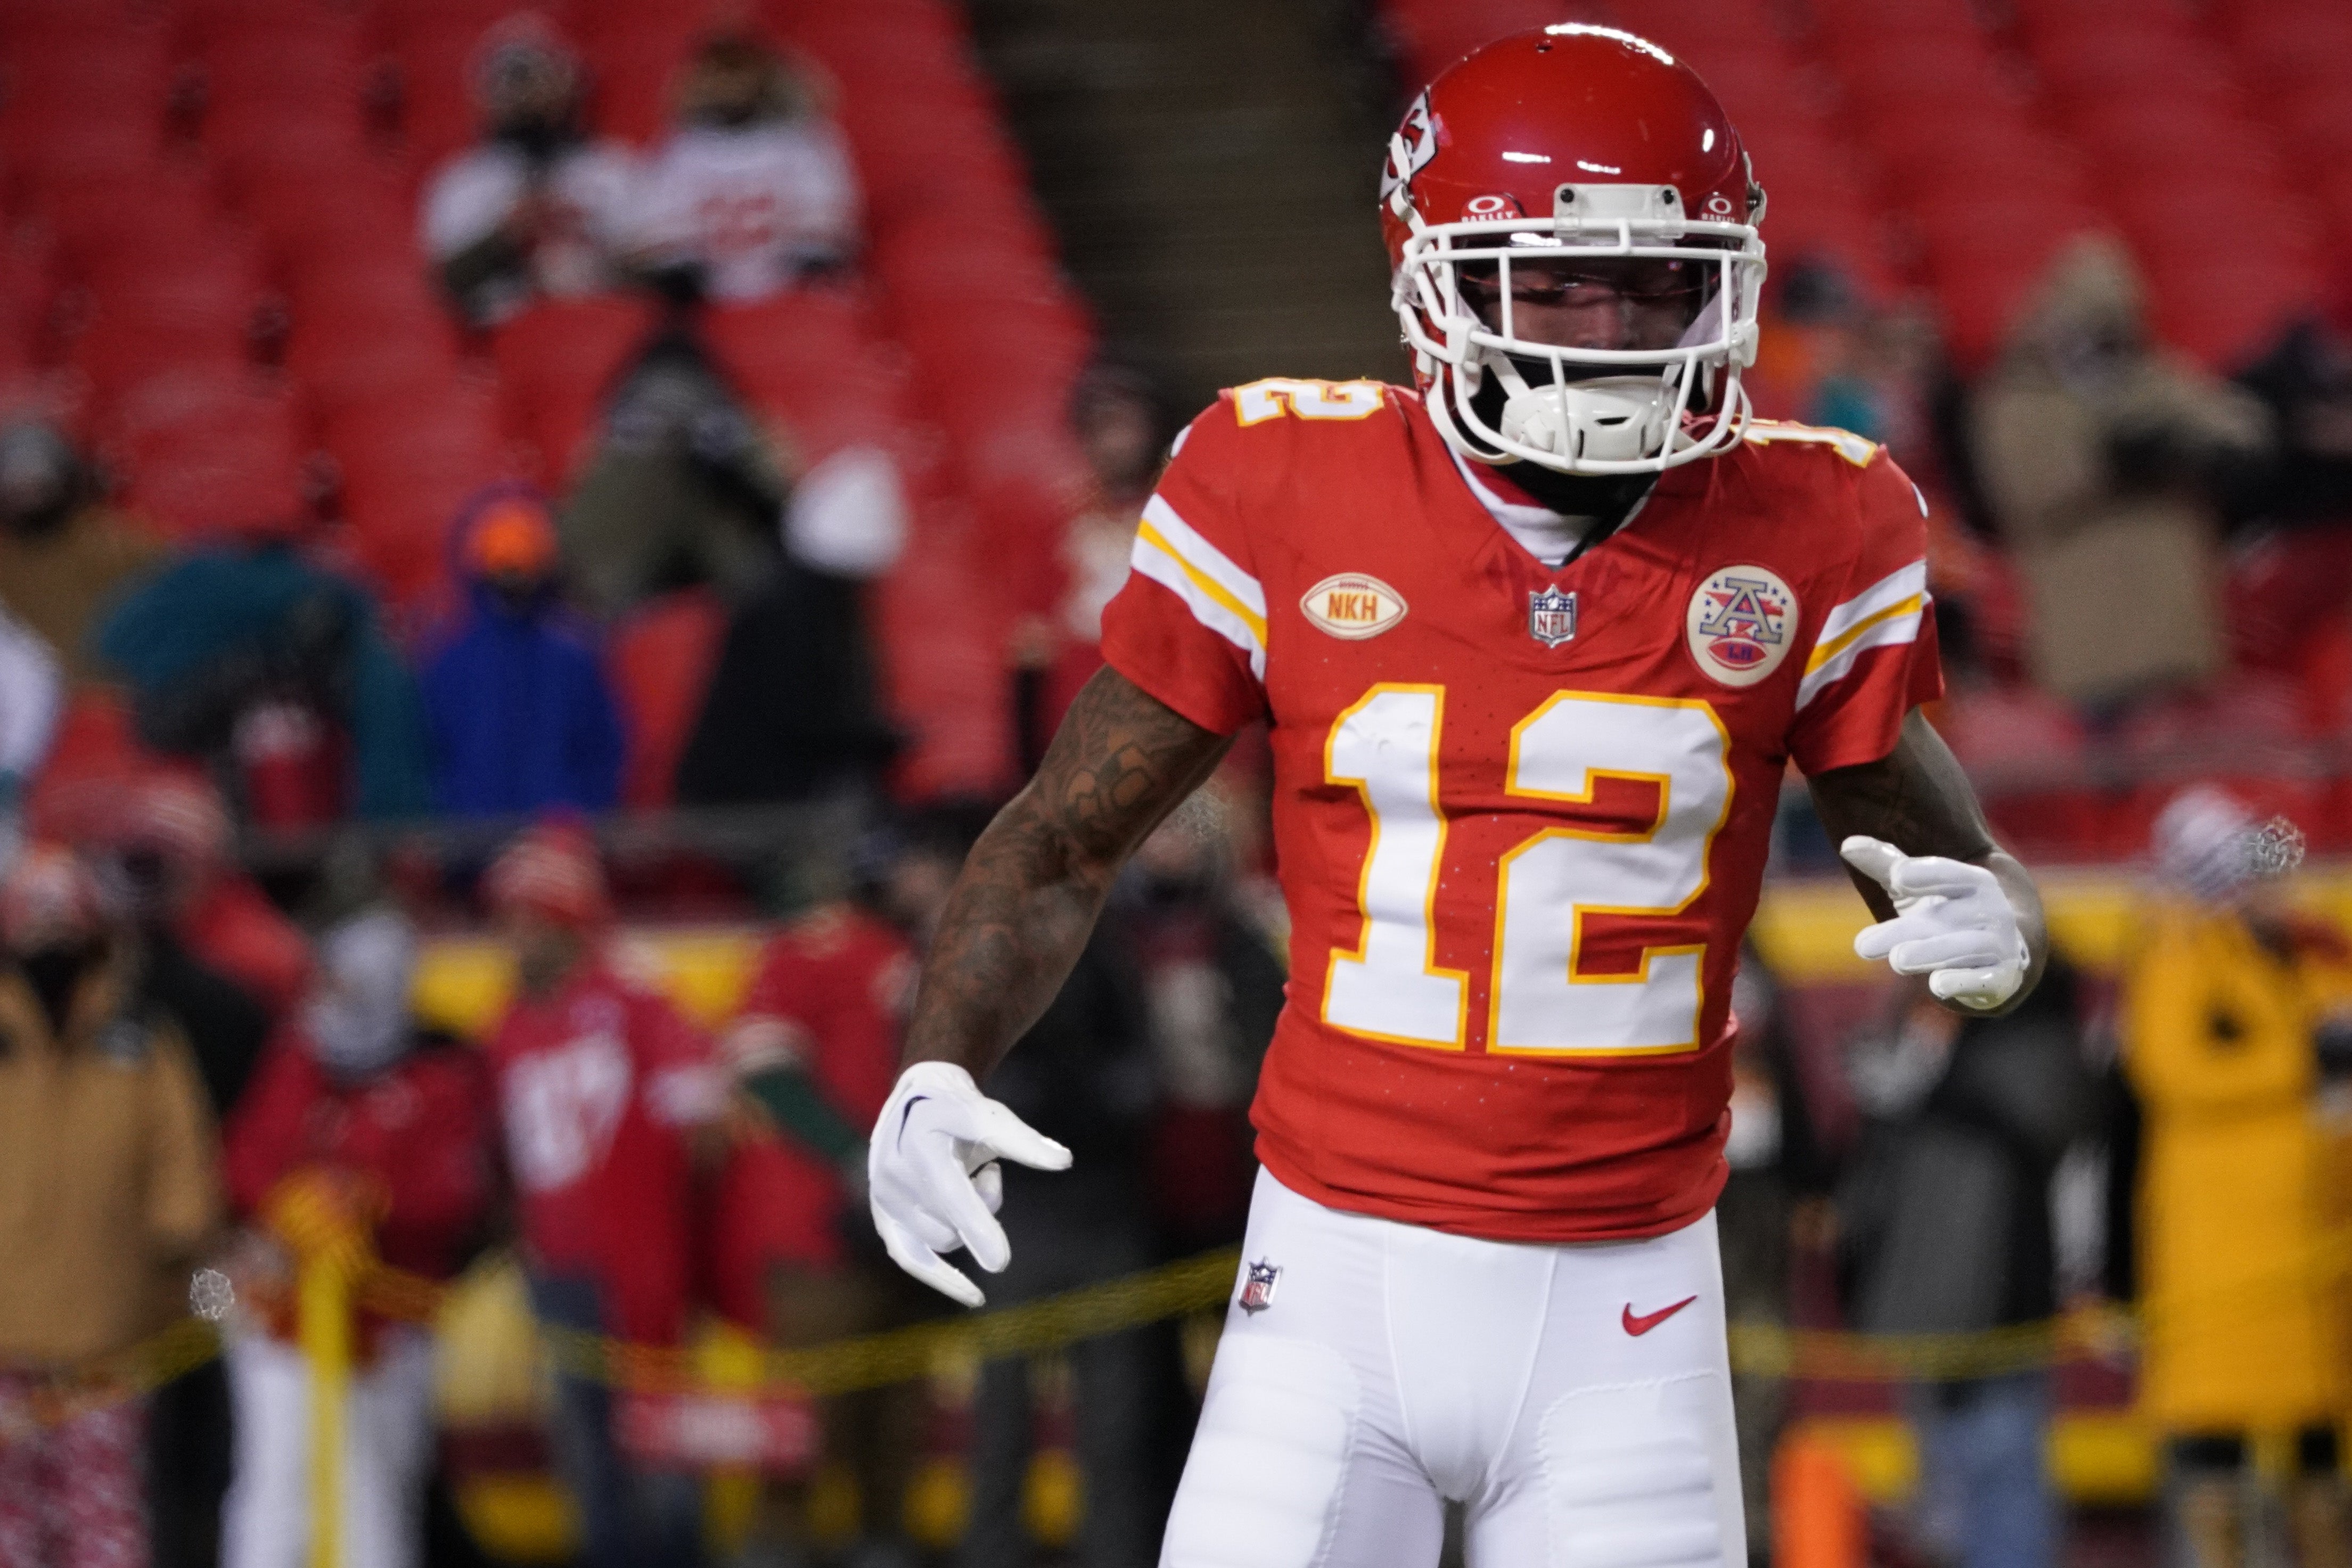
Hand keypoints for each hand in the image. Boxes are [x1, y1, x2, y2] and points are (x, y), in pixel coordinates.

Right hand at [868, 1061, 1070, 1307]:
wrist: (914, 1102)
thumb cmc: (957, 1107)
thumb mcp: (989, 1115)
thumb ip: (1023, 1140)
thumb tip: (1064, 1160)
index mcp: (917, 1142)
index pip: (950, 1194)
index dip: (977, 1226)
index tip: (1000, 1262)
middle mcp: (893, 1173)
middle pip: (950, 1221)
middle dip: (983, 1204)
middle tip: (990, 1173)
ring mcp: (885, 1199)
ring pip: (940, 1239)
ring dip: (967, 1221)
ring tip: (970, 1184)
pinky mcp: (885, 1219)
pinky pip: (910, 1259)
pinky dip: (941, 1278)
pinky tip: (974, 1296)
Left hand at [1842, 836, 2028, 1010]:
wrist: (2004, 951)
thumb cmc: (1950, 912)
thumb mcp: (1919, 887)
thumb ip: (1887, 865)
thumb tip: (1848, 844)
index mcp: (1972, 882)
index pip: (1949, 873)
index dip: (1926, 874)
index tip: (1897, 876)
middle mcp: (1989, 911)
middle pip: (1943, 917)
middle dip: (1904, 930)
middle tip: (1861, 945)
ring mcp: (1998, 945)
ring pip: (1964, 948)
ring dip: (1931, 953)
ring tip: (1898, 960)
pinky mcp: (2000, 978)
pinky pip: (1985, 980)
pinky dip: (1964, 983)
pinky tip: (1939, 985)